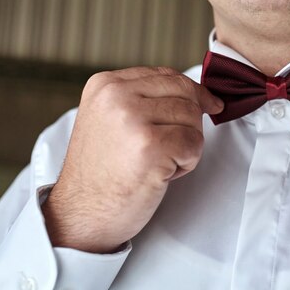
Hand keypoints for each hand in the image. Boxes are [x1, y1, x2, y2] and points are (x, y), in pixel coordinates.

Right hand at [42, 67, 222, 252]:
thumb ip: (142, 100)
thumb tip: (197, 93)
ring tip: (157, 163)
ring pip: (193, 118)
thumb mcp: (110, 121)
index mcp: (106, 85)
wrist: (81, 214)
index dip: (192, 92)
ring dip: (186, 145)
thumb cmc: (102, 174)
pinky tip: (161, 174)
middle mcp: (117, 96)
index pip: (166, 75)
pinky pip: (194, 143)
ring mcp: (133, 119)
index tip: (208, 105)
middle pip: (184, 93)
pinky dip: (187, 163)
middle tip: (172, 147)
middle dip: (190, 122)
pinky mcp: (150, 146)